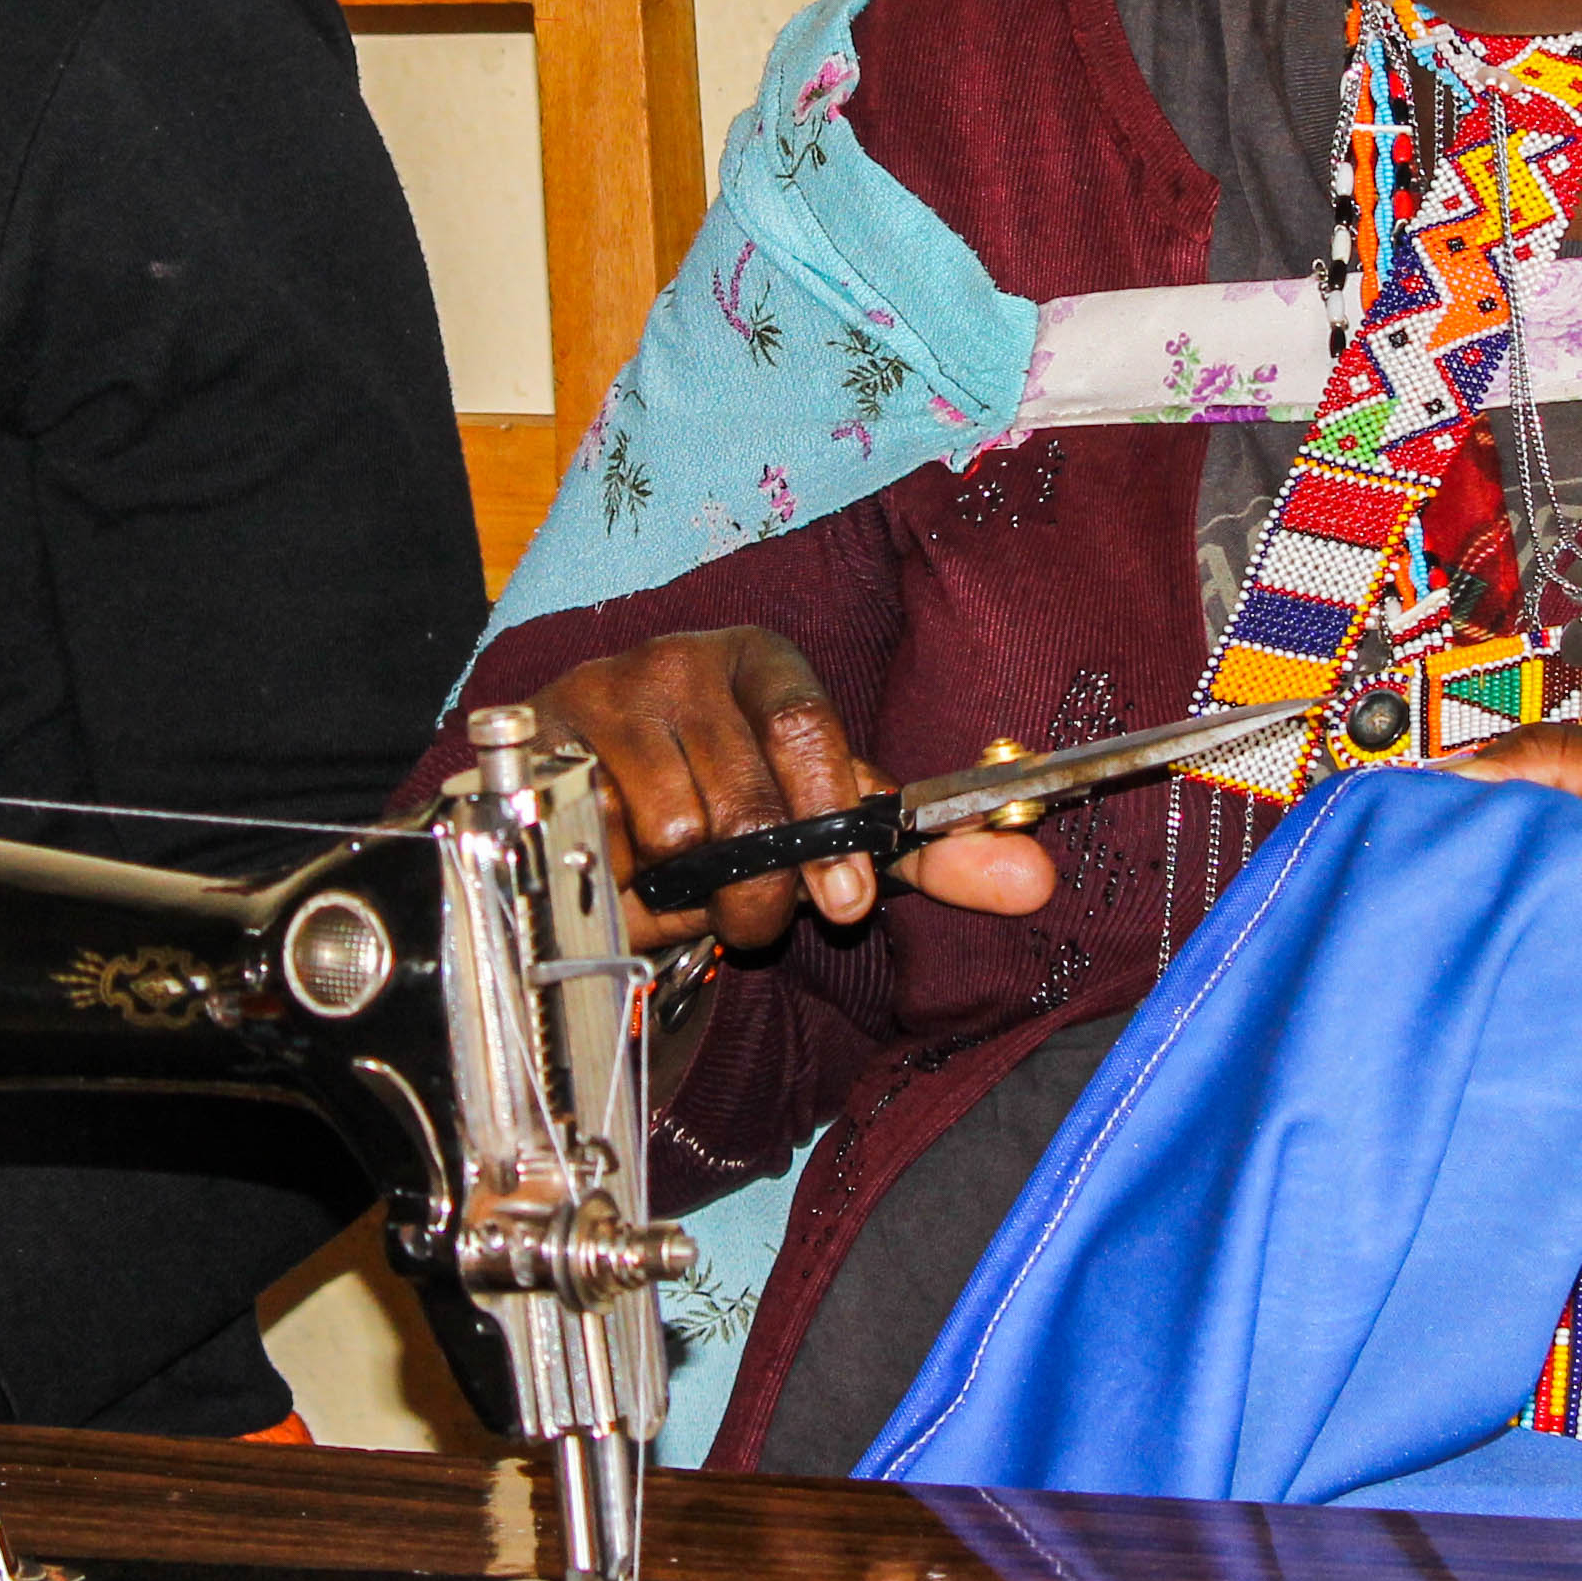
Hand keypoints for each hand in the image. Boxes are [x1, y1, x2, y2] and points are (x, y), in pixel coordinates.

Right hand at [528, 627, 1052, 947]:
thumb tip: (1036, 879)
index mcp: (766, 661)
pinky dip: (628, 891)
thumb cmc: (727, 789)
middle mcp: (684, 658)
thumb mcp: (826, 812)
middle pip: (744, 801)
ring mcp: (609, 691)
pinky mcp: (545, 737)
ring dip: (691, 898)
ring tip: (690, 891)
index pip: (808, 726)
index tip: (847, 903)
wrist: (587, 776)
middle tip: (759, 921)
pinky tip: (634, 877)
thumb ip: (927, 850)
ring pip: (674, 833)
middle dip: (763, 892)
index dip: (831, 822)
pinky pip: (601, 847)